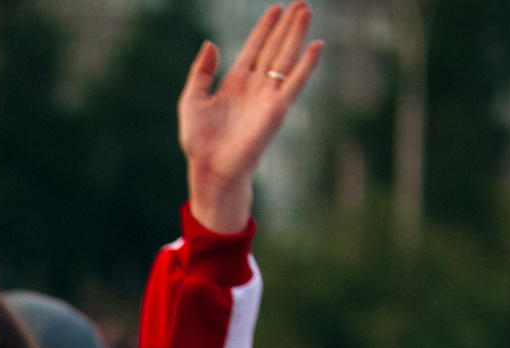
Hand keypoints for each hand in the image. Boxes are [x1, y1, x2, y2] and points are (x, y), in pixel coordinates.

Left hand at [179, 4, 322, 233]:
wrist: (210, 168)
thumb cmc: (199, 141)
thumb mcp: (192, 100)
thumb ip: (201, 72)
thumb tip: (210, 43)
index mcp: (236, 82)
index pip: (254, 48)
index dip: (264, 28)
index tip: (275, 9)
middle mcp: (255, 86)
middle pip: (274, 48)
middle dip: (286, 26)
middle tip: (300, 3)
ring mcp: (268, 96)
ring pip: (285, 58)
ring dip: (296, 35)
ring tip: (306, 11)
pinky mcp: (276, 109)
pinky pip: (294, 83)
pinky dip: (306, 65)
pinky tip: (317, 46)